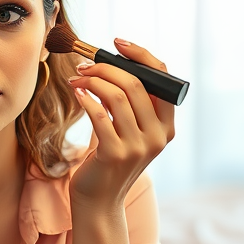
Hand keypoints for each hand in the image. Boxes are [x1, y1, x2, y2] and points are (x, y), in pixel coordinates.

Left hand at [68, 38, 174, 211]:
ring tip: (76, 80)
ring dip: (92, 81)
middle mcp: (158, 135)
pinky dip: (87, 99)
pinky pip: (99, 115)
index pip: (163, 77)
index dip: (140, 55)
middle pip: (136, 83)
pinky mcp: (115, 154)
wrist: (99, 200)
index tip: (116, 43)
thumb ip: (128, 102)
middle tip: (84, 65)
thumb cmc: (109, 159)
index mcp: (167, 125)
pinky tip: (78, 94)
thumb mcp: (127, 130)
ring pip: (117, 96)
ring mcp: (139, 146)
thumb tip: (109, 63)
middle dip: (106, 67)